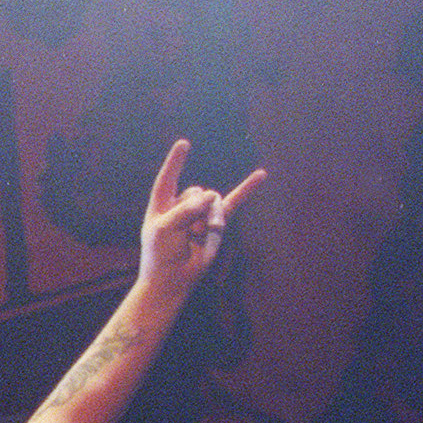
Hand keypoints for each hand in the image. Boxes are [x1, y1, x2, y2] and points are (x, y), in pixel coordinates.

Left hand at [136, 137, 263, 291]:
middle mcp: (182, 204)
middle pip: (196, 192)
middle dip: (195, 210)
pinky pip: (234, 202)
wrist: (174, 279)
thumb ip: (185, 210)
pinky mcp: (216, 223)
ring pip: (214, 200)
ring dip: (210, 217)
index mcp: (162, 204)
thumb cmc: (161, 254)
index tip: (184, 144)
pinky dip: (247, 189)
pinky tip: (261, 175)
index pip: (168, 178)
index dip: (175, 162)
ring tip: (202, 234)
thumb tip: (211, 197)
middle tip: (187, 232)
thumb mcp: (164, 230)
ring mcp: (200, 212)